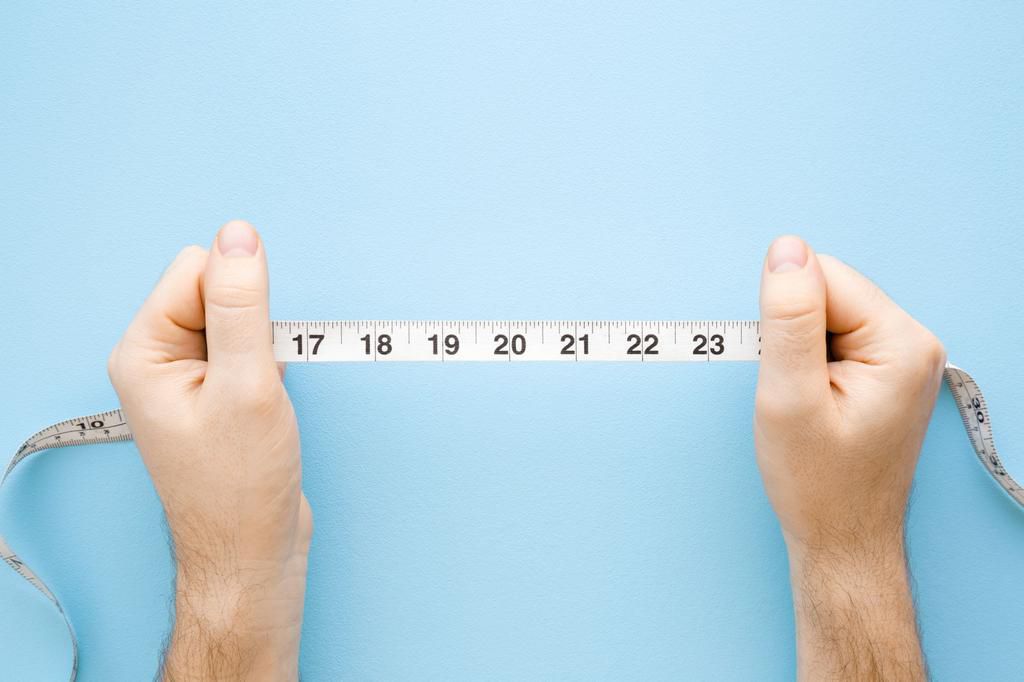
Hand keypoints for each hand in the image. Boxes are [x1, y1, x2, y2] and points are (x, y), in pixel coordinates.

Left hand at [108, 221, 311, 680]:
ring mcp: (188, 377)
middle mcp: (158, 359)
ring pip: (239, 318)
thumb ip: (242, 304)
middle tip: (259, 380)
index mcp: (144, 350)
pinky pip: (248, 347)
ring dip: (266, 346)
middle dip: (254, 323)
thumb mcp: (247, 384)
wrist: (254, 553)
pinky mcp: (217, 392)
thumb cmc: (241, 484)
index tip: (255, 350)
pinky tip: (270, 403)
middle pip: (217, 290)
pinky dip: (270, 364)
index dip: (241, 299)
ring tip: (264, 397)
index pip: (198, 270)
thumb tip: (240, 234)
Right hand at [754, 236, 944, 680]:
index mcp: (900, 342)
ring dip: (798, 348)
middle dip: (791, 332)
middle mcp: (913, 341)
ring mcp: (904, 356)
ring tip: (803, 401)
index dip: (782, 318)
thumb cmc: (817, 482)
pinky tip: (812, 399)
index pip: (822, 277)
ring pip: (826, 313)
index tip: (782, 372)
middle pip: (828, 291)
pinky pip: (834, 336)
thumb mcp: (788, 396)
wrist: (842, 539)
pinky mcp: (888, 370)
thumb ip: (787, 318)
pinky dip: (809, 361)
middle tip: (792, 392)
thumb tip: (785, 249)